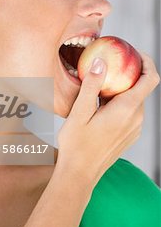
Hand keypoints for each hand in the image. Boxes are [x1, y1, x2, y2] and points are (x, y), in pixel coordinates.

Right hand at [56, 51, 159, 188]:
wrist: (79, 174)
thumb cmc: (76, 145)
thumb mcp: (79, 112)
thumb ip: (91, 86)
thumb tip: (100, 62)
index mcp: (126, 110)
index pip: (150, 79)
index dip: (147, 61)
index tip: (134, 52)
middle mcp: (136, 119)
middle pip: (142, 88)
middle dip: (129, 74)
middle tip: (109, 65)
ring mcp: (134, 129)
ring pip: (135, 101)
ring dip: (123, 90)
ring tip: (100, 87)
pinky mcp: (129, 136)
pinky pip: (131, 113)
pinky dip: (121, 103)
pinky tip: (100, 106)